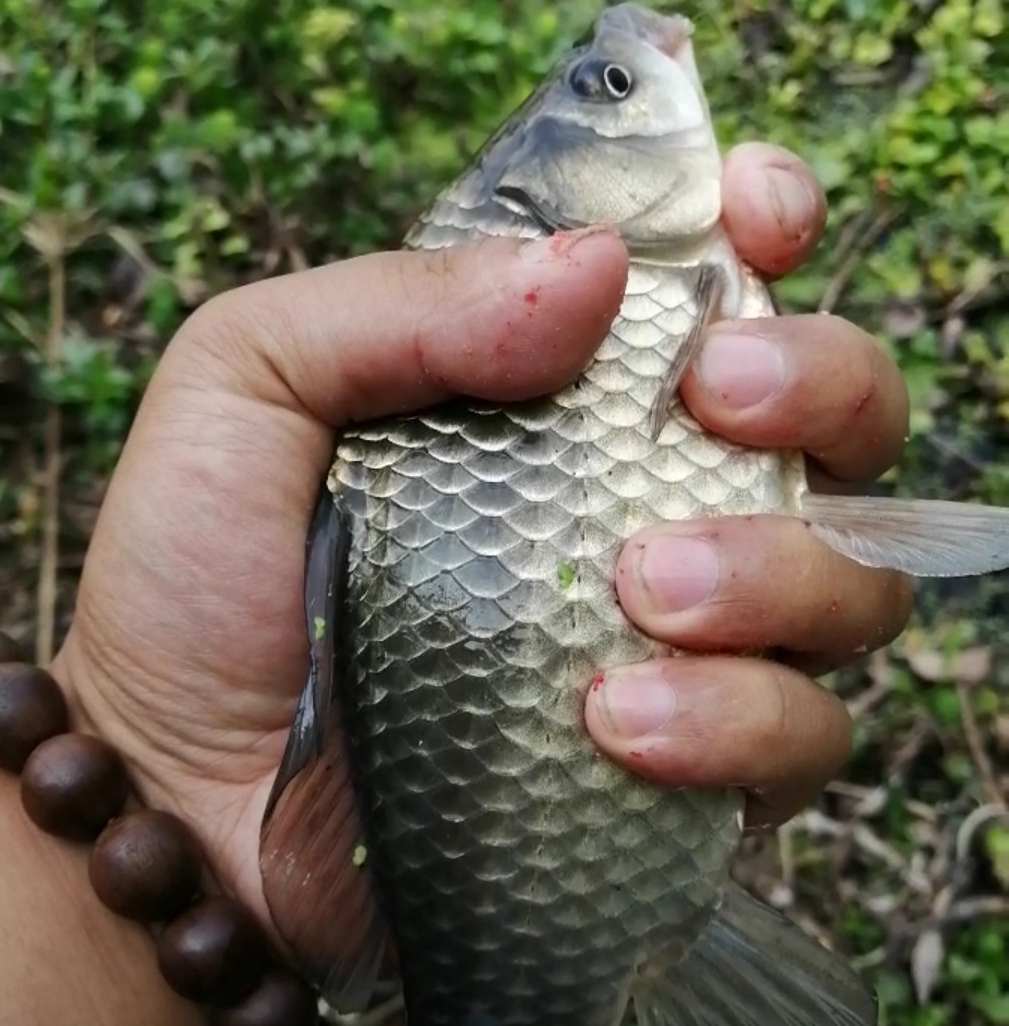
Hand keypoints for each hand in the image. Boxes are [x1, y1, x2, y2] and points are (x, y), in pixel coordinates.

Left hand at [57, 143, 910, 987]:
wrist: (173, 808)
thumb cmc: (193, 588)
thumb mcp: (246, 385)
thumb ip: (401, 305)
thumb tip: (596, 266)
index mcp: (558, 385)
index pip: (721, 277)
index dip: (773, 222)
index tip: (758, 217)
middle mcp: (648, 500)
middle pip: (843, 418)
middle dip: (822, 383)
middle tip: (716, 400)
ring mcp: (686, 645)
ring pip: (852, 586)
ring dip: (778, 573)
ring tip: (644, 594)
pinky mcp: (689, 780)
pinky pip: (803, 742)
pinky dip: (738, 724)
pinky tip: (615, 724)